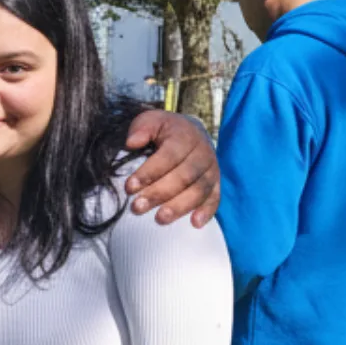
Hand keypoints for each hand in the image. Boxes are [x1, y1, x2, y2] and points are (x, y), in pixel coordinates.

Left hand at [124, 111, 219, 226]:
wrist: (190, 131)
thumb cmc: (164, 130)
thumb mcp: (150, 120)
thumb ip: (141, 128)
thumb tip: (131, 143)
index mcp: (185, 136)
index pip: (168, 156)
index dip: (149, 172)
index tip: (129, 187)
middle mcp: (202, 153)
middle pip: (183, 176)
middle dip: (159, 193)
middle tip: (137, 207)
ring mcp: (211, 169)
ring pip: (199, 190)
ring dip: (179, 206)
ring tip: (159, 219)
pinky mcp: (216, 183)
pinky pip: (215, 198)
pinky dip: (207, 211)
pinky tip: (195, 224)